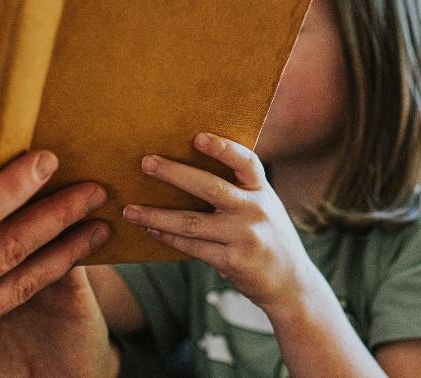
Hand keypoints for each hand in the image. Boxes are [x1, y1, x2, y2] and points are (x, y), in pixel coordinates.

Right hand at [0, 140, 110, 376]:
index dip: (13, 187)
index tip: (48, 159)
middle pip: (10, 249)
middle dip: (60, 215)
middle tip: (98, 189)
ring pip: (19, 285)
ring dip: (65, 253)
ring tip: (101, 228)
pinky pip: (4, 308)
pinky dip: (37, 282)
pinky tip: (60, 260)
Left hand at [121, 132, 318, 311]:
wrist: (290, 283)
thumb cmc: (266, 236)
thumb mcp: (263, 206)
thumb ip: (239, 189)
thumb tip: (189, 166)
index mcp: (262, 190)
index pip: (245, 162)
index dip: (223, 148)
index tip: (198, 137)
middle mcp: (256, 210)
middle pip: (211, 188)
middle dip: (175, 174)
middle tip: (146, 162)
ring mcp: (245, 237)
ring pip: (192, 222)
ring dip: (157, 215)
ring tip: (130, 210)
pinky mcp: (233, 262)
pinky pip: (193, 246)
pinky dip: (168, 237)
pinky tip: (151, 230)